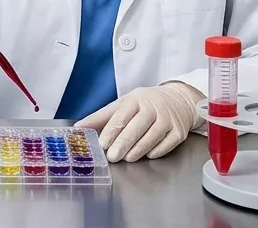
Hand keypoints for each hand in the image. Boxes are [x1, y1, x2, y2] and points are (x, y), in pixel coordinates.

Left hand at [75, 82, 203, 162]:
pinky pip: (166, 145)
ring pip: (152, 137)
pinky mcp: (179, 132)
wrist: (179, 100)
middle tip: (112, 156)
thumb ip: (102, 117)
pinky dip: (155, 151)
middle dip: (124, 143)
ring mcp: (168, 119)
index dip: (111, 130)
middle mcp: (153, 108)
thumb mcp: (124, 104)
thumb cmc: (146, 104)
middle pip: (137, 127)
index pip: (122, 116)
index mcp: (136, 99)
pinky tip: (146, 154)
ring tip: (127, 158)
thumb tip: (79, 128)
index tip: (102, 144)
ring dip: (138, 150)